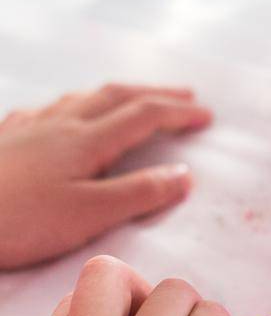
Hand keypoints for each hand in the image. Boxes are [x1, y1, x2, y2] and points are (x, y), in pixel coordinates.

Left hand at [0, 84, 211, 269]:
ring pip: (79, 98)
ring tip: (130, 98)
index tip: (206, 116)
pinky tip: (61, 116)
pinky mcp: (3, 140)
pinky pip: (45, 111)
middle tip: (184, 97)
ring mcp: (28, 129)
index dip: (178, 113)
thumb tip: (184, 174)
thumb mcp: (88, 215)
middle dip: (154, 94)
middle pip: (115, 96)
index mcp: (86, 141)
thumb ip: (138, 194)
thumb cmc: (17, 221)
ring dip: (114, 95)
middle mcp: (59, 125)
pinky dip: (70, 106)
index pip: (143, 116)